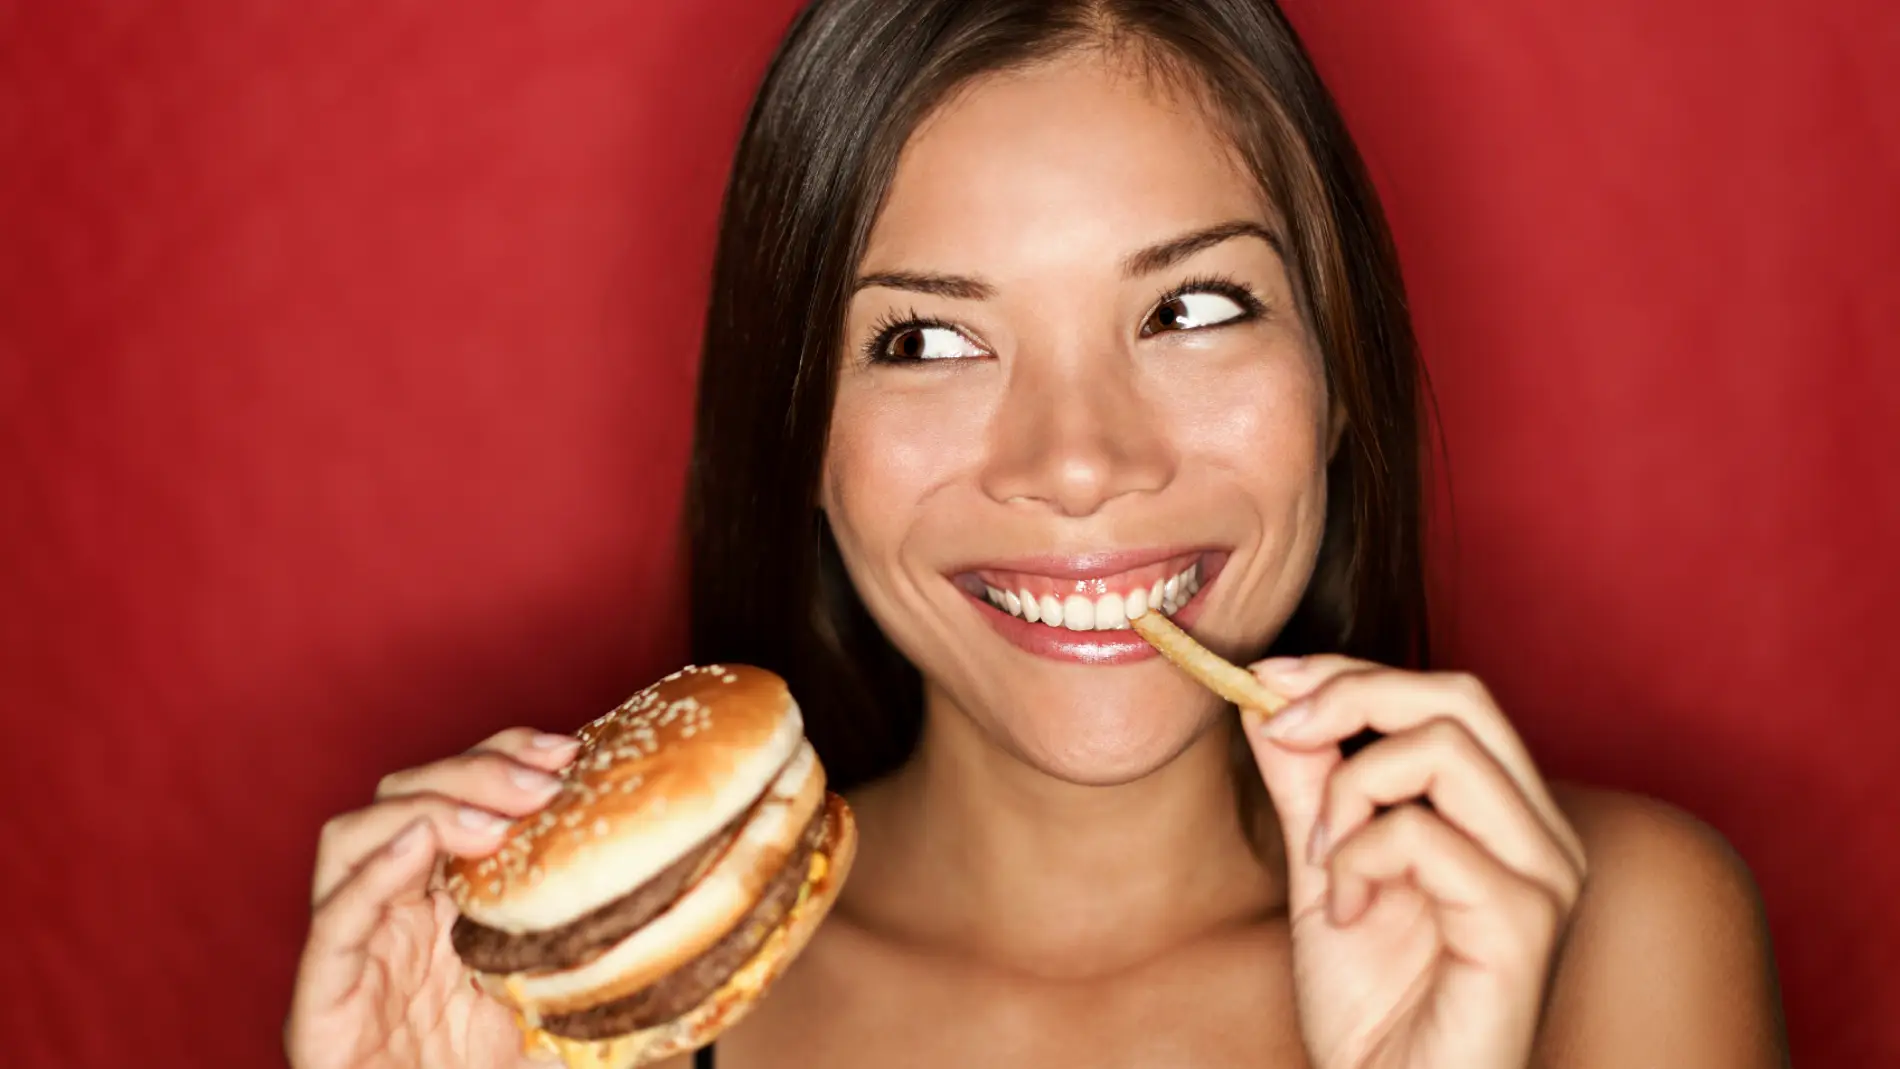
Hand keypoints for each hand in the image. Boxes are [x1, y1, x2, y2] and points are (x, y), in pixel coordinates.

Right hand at [285, 727, 581, 1068]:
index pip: (457, 793)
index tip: (568, 753)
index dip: (504, 756)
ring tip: (491, 823)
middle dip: (474, 773)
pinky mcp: (320, 999)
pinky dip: (371, 875)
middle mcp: (389, 910)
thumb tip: (683, 914)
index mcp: (439, 899)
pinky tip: (416, 846)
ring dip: (425, 811)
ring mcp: (350, 949)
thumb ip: (591, 953)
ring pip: (352, 838)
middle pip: (404, 796)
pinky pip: (334, 921)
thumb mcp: (556, 999)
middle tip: (542, 783)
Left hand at [1243, 657, 1587, 1068]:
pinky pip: (1424, 836)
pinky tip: (1346, 916)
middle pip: (1460, 697)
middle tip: (1279, 728)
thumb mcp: (1324, 869)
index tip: (1264, 679)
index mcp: (1508, 816)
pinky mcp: (1525, 922)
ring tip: (1323, 860)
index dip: (1350, 672)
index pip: (1446, 697)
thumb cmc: (1374, 1008)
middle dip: (1351, 694)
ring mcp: (1545, 876)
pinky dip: (1359, 862)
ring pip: (1445, 749)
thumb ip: (1308, 783)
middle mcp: (1543, 835)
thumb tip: (1268, 699)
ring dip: (1351, 789)